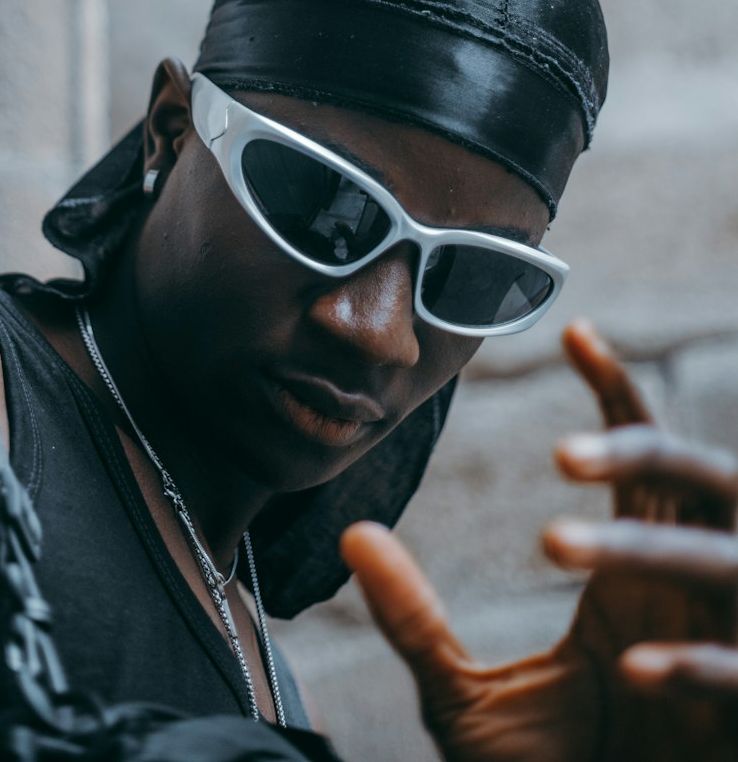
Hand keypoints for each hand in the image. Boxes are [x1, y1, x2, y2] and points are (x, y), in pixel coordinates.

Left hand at [340, 322, 737, 761]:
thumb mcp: (464, 694)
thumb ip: (413, 618)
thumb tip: (352, 534)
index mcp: (634, 569)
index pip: (644, 452)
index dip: (616, 387)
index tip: (574, 328)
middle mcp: (687, 588)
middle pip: (698, 478)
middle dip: (640, 452)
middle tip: (561, 453)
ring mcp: (726, 643)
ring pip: (719, 560)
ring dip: (648, 548)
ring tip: (554, 544)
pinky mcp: (737, 723)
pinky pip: (737, 675)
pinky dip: (695, 664)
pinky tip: (633, 667)